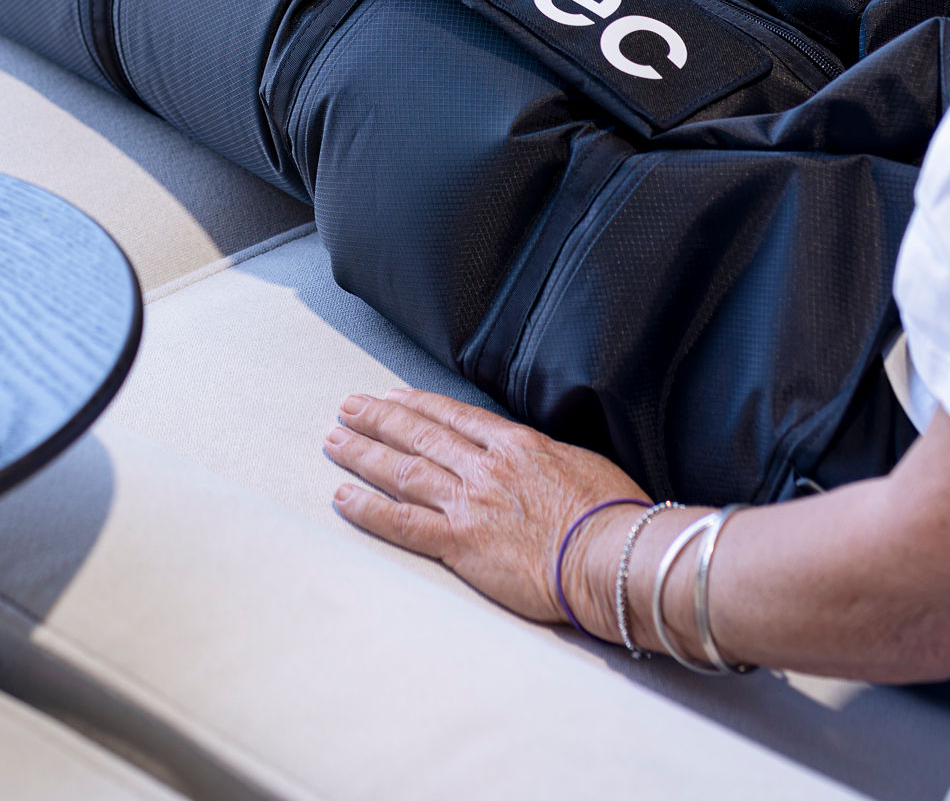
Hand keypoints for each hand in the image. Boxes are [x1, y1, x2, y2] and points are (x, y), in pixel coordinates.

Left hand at [324, 387, 646, 630]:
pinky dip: (368, 508)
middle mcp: (485, 467)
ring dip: (364, 453)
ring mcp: (469, 502)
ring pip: (403, 469)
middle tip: (350, 406)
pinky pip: (402, 522)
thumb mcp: (584, 464)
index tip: (394, 395)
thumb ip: (549, 458)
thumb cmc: (613, 515)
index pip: (455, 415)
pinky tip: (342, 497)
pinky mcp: (460, 543)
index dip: (419, 404)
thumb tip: (540, 459)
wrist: (613, 554)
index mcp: (516, 444)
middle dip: (380, 418)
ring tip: (335, 439)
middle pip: (420, 433)